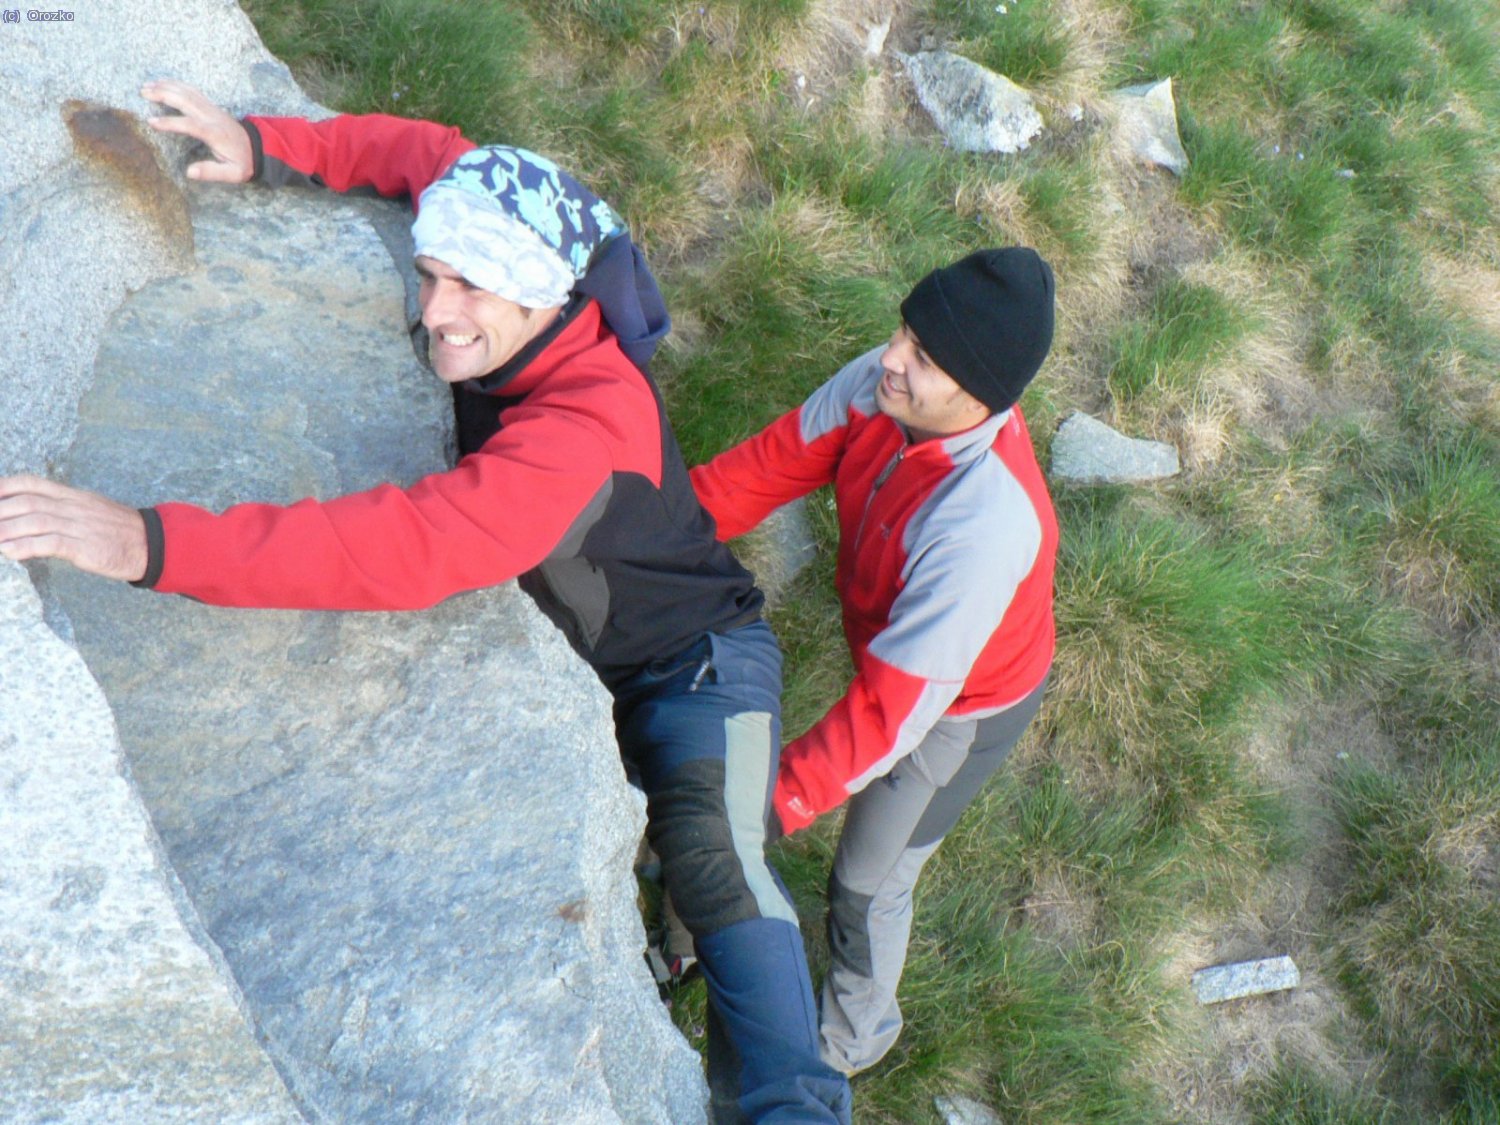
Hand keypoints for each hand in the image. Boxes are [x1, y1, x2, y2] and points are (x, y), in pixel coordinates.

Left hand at [0, 475, 148, 581]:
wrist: (151, 544)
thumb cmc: (119, 531)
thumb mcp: (90, 510)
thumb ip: (64, 509)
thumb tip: (35, 513)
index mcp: (73, 496)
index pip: (31, 483)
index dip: (4, 487)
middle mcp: (72, 507)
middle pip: (26, 502)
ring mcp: (78, 526)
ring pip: (33, 522)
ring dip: (4, 530)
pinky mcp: (84, 547)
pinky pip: (49, 543)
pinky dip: (25, 546)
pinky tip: (9, 552)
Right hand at [141, 78, 253, 182]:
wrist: (258, 148)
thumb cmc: (243, 162)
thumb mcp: (233, 173)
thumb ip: (211, 173)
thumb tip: (189, 172)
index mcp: (215, 133)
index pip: (190, 125)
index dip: (170, 122)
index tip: (151, 121)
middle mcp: (212, 117)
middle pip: (187, 100)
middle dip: (164, 94)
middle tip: (143, 92)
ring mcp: (212, 109)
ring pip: (188, 92)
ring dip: (167, 86)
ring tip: (147, 85)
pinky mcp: (211, 106)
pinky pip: (192, 90)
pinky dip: (177, 84)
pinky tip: (163, 82)